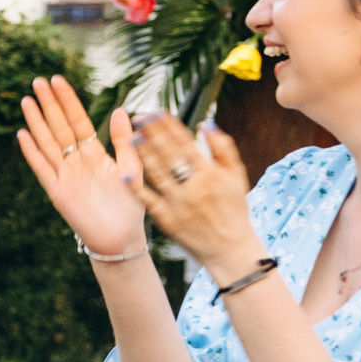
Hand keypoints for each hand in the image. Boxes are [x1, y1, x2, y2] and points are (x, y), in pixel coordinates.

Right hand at [14, 76, 145, 259]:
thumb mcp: (133, 167)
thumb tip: (120, 110)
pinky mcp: (57, 191)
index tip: (58, 79)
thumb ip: (124, 140)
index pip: (77, 120)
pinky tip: (23, 134)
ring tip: (26, 100)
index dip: (67, 100)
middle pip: (59, 126)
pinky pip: (42, 167)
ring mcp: (64, 175)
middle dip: (49, 104)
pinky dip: (32, 152)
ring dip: (36, 122)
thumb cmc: (130, 206)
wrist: (122, 238)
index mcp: (94, 154)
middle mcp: (76, 161)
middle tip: (37, 81)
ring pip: (47, 142)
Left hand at [128, 115, 263, 279]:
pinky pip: (148, 200)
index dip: (169, 126)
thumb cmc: (234, 209)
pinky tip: (124, 173)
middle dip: (152, 134)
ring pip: (156, 174)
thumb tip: (205, 124)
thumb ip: (223, 149)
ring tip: (129, 136)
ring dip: (142, 154)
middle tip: (138, 116)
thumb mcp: (237, 177)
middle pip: (169, 155)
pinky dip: (136, 187)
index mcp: (211, 174)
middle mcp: (194, 187)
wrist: (230, 250)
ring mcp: (178, 204)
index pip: (186, 144)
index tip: (155, 111)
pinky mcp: (167, 220)